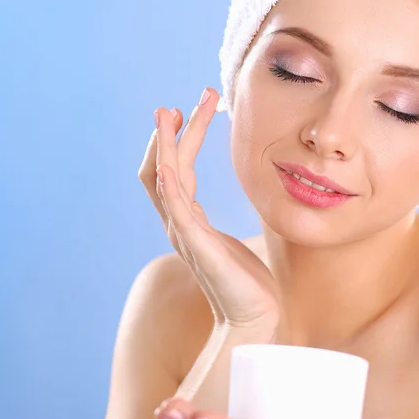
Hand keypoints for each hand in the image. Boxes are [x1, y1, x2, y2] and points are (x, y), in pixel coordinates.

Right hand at [138, 87, 279, 337]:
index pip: (174, 171)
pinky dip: (168, 180)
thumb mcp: (229, 244)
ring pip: (164, 180)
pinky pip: (175, 205)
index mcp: (188, 221)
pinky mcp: (196, 243)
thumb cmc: (246, 283)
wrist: (253, 318)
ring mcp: (184, 233)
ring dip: (166, 144)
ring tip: (170, 112)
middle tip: (190, 100)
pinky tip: (168, 160)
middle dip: (173, 132)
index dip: (178, 140)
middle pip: (164, 167)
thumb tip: (215, 216)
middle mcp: (179, 224)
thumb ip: (213, 226)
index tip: (193, 110)